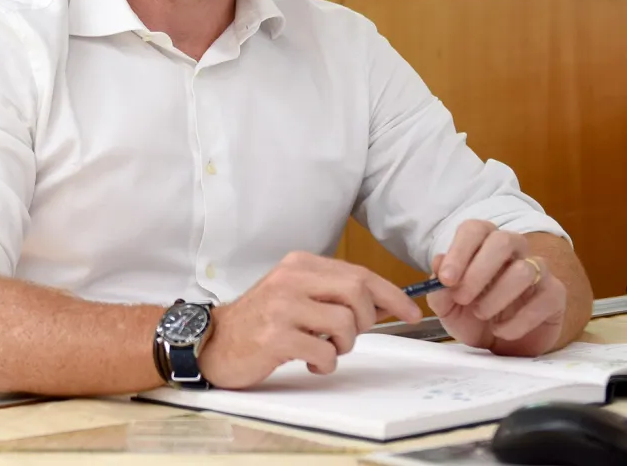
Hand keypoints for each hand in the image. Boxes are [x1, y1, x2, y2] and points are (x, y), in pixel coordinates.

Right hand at [198, 251, 420, 389]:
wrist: (216, 340)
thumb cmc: (261, 319)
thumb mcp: (295, 293)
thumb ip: (331, 292)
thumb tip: (382, 303)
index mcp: (299, 264)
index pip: (358, 273)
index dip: (391, 294)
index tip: (410, 312)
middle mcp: (291, 279)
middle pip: (357, 292)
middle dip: (366, 319)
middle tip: (350, 335)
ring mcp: (283, 307)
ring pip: (344, 324)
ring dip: (344, 345)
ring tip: (325, 348)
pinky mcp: (276, 337)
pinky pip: (324, 353)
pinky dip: (325, 363)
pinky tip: (309, 360)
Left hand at [427, 221, 566, 355]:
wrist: (501, 348)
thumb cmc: (471, 317)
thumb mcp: (447, 308)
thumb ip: (439, 288)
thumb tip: (438, 262)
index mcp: (483, 243)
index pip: (475, 229)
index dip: (459, 251)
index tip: (446, 278)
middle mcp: (513, 250)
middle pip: (503, 241)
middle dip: (479, 270)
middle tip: (461, 297)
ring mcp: (538, 270)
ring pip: (523, 270)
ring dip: (496, 296)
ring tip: (480, 314)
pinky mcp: (555, 295)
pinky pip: (543, 299)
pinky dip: (517, 321)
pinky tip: (501, 331)